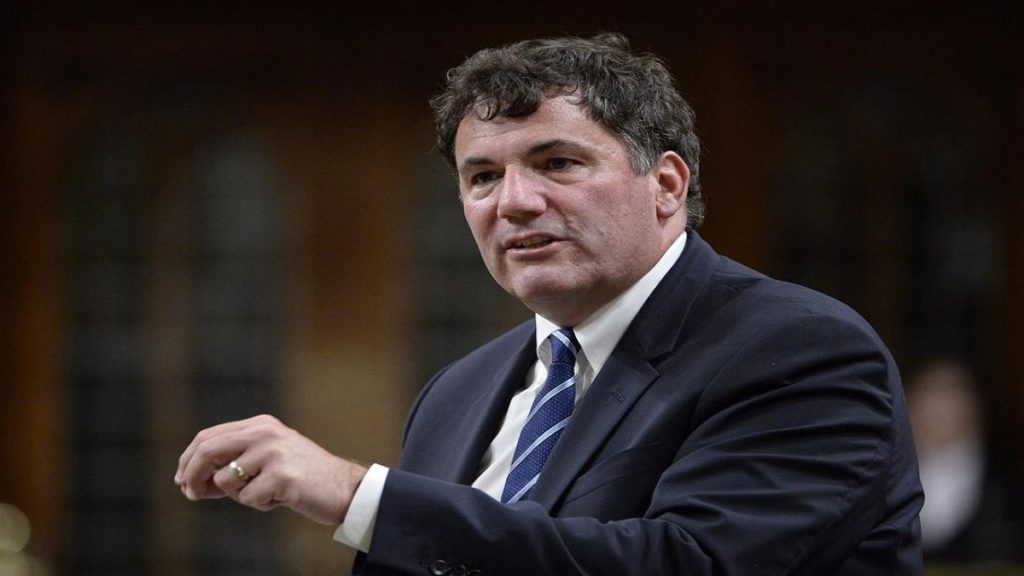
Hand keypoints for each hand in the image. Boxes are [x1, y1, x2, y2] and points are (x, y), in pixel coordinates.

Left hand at [174, 414, 366, 524]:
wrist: (344, 487)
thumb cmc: (302, 477)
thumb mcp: (267, 459)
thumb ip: (235, 462)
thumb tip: (192, 481)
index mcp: (260, 423)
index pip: (208, 436)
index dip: (188, 459)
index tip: (182, 480)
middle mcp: (265, 432)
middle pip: (208, 450)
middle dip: (192, 476)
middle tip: (191, 494)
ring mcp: (273, 452)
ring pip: (227, 480)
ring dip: (240, 495)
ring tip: (268, 492)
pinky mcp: (281, 475)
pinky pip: (248, 498)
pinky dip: (260, 504)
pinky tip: (282, 497)